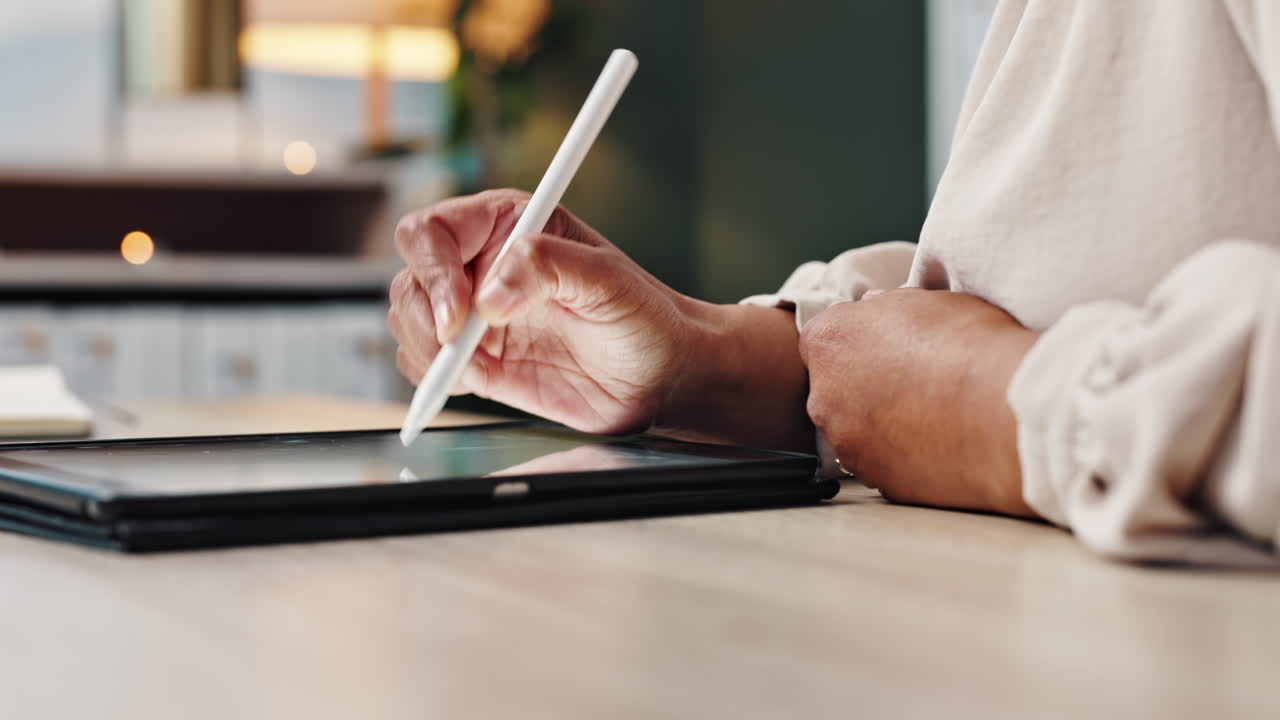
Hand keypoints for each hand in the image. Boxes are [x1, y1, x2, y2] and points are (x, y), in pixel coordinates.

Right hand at [389, 189, 693, 434]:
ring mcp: (476, 316)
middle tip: (465, 350)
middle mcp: (482, 265)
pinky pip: (424, 365)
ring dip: (427, 350)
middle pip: (410, 279)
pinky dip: (435, 379)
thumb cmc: (645, 317)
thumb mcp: (607, 279)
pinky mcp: (478, 362)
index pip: (432, 231)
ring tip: (480, 368)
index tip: (461, 312)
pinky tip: (478, 382)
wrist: (661, 376)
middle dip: (425, 318)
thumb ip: (547, 266)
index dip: (433, 270)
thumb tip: (491, 292)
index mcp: (507, 225)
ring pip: (408, 323)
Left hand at [798, 289, 1040, 516]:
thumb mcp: (928, 301)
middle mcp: (824, 395)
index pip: (826, 340)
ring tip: (932, 415)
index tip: (890, 347)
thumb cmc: (973, 348)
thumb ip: (887, 307)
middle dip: (864, 384)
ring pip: (855, 429)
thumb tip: (874, 309)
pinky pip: (883, 463)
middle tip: (915, 382)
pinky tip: (940, 444)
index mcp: (830, 341)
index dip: (860, 342)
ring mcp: (847, 443)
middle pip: (834, 387)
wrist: (1006, 413)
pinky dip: (903, 455)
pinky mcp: (876, 480)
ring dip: (882, 423)